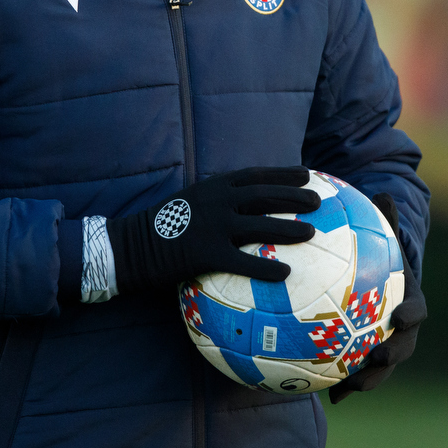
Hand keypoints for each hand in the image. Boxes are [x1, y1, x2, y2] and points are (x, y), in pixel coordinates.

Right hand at [107, 167, 320, 292]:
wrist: (130, 245)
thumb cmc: (161, 228)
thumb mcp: (189, 203)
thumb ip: (216, 202)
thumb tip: (243, 209)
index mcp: (213, 186)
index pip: (255, 175)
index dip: (283, 173)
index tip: (307, 174)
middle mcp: (216, 201)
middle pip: (264, 195)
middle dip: (294, 196)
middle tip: (317, 202)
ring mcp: (212, 225)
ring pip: (260, 225)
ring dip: (288, 228)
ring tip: (311, 232)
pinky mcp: (205, 253)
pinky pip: (243, 262)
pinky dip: (265, 268)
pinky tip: (285, 273)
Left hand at [330, 193, 425, 404]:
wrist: (384, 287)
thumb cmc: (383, 260)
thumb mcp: (384, 239)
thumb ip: (385, 220)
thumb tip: (383, 191)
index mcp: (410, 302)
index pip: (417, 310)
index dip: (410, 315)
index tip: (399, 317)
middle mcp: (403, 331)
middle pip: (404, 348)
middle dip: (393, 356)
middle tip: (378, 358)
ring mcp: (387, 348)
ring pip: (381, 370)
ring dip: (367, 380)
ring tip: (347, 388)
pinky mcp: (368, 361)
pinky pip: (357, 375)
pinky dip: (343, 386)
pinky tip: (326, 396)